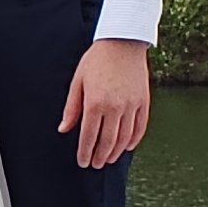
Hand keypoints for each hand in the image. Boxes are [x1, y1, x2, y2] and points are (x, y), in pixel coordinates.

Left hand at [60, 38, 150, 169]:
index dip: (85, 152)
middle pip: (107, 141)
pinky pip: (140, 127)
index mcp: (95, 103)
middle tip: (95, 164)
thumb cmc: (97, 60)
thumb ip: (71, 108)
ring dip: (116, 152)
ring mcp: (131, 105)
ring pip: (124, 137)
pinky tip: (128, 147)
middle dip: (100, 156)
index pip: (88, 137)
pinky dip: (134, 140)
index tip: (82, 162)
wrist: (123, 42)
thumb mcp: (77, 82)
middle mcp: (115, 107)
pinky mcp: (143, 101)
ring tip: (108, 159)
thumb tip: (64, 129)